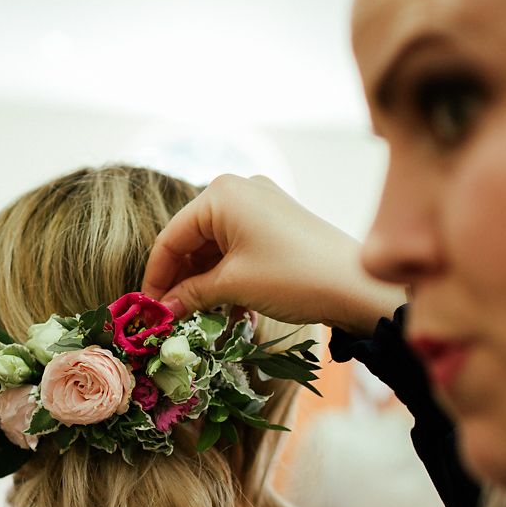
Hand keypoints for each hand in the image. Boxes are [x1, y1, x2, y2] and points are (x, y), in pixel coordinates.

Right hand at [143, 174, 404, 334]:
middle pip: (192, 239)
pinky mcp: (277, 222)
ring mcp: (261, 204)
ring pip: (216, 245)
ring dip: (205, 281)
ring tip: (199, 316)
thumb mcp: (234, 286)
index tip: (149, 310)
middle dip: (181, 279)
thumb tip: (162, 310)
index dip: (156, 276)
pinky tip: (229, 305)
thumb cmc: (292, 277)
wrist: (356, 284)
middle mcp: (239, 189)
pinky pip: (239, 246)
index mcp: (221, 194)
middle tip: (171, 317)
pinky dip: (228, 274)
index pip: (171, 237)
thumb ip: (191, 294)